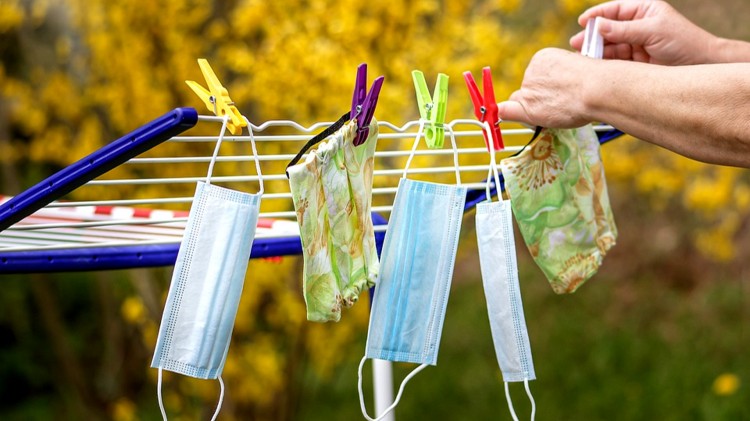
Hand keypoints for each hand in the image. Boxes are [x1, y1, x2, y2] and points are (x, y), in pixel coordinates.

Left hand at [498, 48, 594, 127]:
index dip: (545, 88)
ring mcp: (528, 87)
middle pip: (528, 89)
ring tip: (560, 110)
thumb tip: (559, 87)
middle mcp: (531, 70)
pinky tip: (499, 115)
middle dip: (537, 98)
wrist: (597, 89)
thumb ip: (561, 76)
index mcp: (544, 57)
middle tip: (561, 104)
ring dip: (534, 109)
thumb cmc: (596, 81)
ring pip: (523, 102)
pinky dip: (504, 113)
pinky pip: (507, 110)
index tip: (558, 92)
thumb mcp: (577, 68)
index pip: (536, 77)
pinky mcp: (527, 104)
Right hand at [569, 1, 715, 64]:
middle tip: (576, 44)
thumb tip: (597, 26)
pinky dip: (604, 64)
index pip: (615, 10)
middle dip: (592, 36)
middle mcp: (637, 26)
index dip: (597, 15)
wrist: (702, 66)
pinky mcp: (634, 63)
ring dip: (595, 52)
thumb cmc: (683, 42)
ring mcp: (635, 45)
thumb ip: (623, 29)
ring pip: (609, 47)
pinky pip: (615, 61)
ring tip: (582, 58)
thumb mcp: (652, 31)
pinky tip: (594, 67)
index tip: (583, 22)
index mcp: (643, 10)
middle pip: (608, 29)